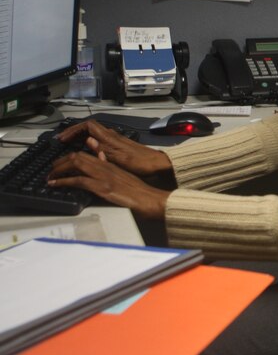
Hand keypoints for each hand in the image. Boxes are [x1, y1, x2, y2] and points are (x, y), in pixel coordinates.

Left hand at [48, 151, 169, 218]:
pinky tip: (55, 185)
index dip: (69, 157)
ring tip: (50, 177)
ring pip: (75, 164)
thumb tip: (97, 170)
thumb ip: (109, 172)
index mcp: (109, 164)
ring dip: (59, 169)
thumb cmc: (139, 192)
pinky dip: (63, 181)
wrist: (149, 199)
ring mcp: (103, 176)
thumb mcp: (122, 178)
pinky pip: (78, 180)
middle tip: (51, 170)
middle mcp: (105, 166)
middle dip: (60, 162)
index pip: (85, 154)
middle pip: (77, 156)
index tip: (61, 165)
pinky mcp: (102, 187)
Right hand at [56, 120, 173, 177]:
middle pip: (88, 127)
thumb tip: (87, 140)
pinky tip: (85, 149)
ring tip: (68, 145)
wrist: (156, 164)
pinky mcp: (118, 145)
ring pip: (93, 133)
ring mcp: (115, 140)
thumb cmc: (139, 162)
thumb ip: (102, 149)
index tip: (63, 138)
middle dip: (73, 132)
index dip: (73, 130)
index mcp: (109, 138)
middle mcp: (111, 135)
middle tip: (61, 141)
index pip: (88, 125)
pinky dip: (88, 141)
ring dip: (80, 136)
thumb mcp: (119, 158)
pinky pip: (98, 139)